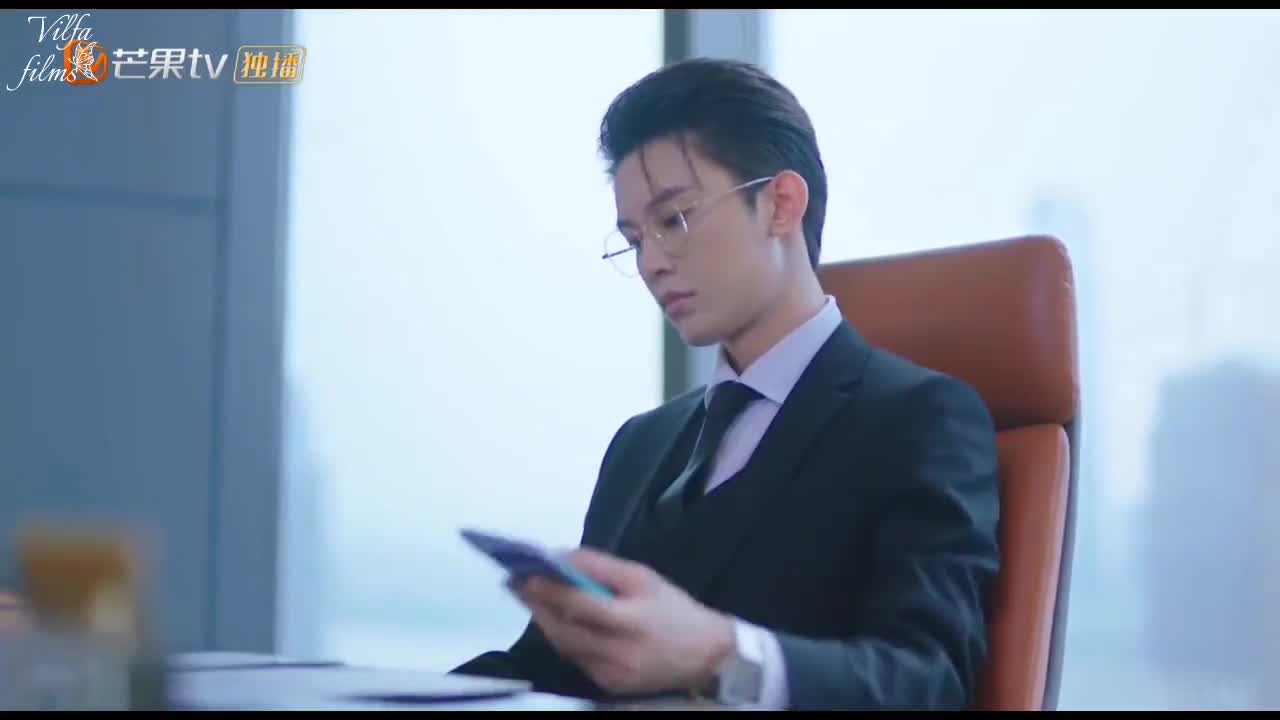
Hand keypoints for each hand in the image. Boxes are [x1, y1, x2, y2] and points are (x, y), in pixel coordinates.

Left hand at [509, 548, 734, 696]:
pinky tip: (552, 618)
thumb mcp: (643, 577)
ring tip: (526, 596)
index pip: (580, 605)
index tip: (523, 573)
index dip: (548, 590)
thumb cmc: (674, 608)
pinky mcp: (608, 686)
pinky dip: (562, 637)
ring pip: (565, 646)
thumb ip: (601, 566)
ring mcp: (611, 674)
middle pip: (563, 630)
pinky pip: (576, 658)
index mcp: (632, 621)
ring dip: (543, 621)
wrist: (707, 655)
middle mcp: (619, 653)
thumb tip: (561, 556)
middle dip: (535, 605)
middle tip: (513, 583)